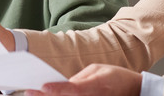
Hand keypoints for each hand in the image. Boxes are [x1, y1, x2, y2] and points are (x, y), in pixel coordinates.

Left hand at [25, 64, 141, 95]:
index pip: (72, 89)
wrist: (134, 90)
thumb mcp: (97, 70)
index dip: (56, 89)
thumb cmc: (115, 77)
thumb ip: (78, 78)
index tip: (41, 87)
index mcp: (95, 86)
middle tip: (29, 91)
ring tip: (34, 94)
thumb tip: (61, 83)